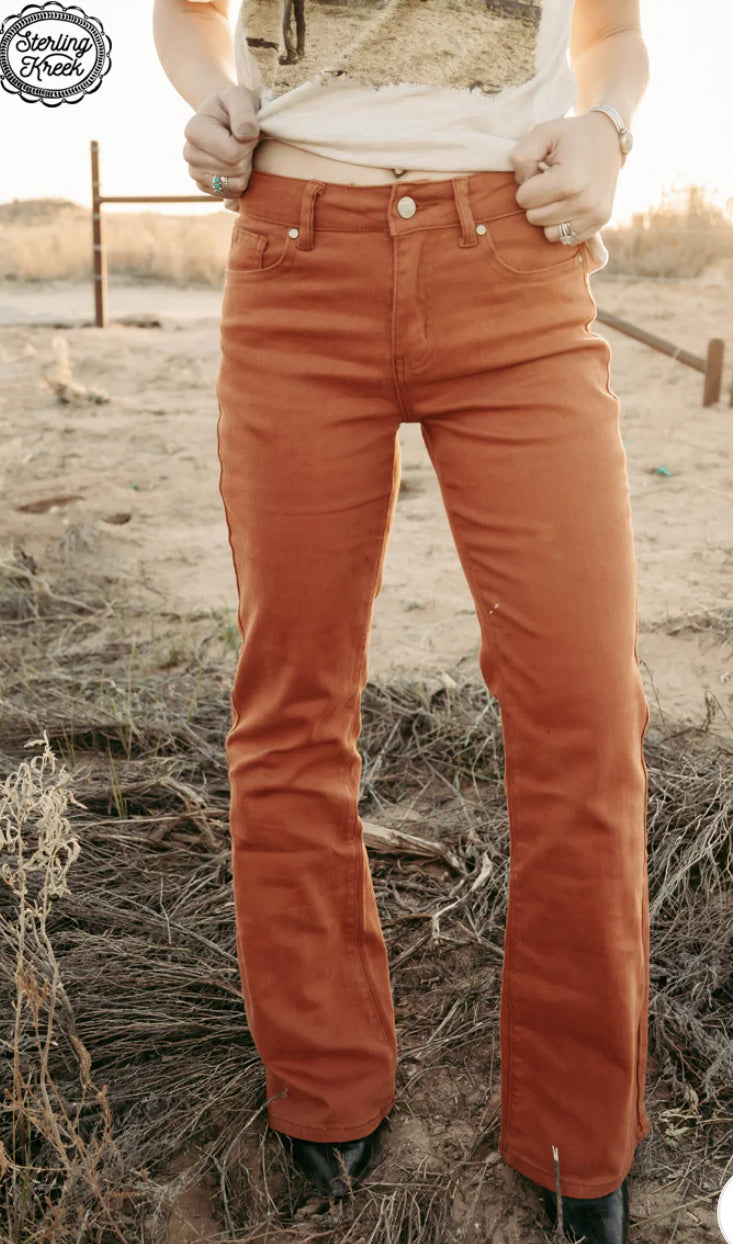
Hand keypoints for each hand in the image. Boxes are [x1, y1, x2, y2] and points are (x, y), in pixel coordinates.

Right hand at [183, 82, 259, 199]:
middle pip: (235, 170)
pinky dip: (241, 181)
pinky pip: (233, 194)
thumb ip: (244, 112)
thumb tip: (245, 136)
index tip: (249, 130)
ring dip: (246, 169)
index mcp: (193, 131)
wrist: (225, 118)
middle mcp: (189, 154)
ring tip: (240, 150)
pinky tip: (236, 163)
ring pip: (236, 185)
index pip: (233, 153)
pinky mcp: (204, 187)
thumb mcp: (240, 97)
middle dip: (248, 156)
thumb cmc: (234, 105)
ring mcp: (195, 173)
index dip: (249, 143)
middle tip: (245, 140)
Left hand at [510, 112, 623, 243]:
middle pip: (534, 218)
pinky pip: (567, 239)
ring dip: (549, 215)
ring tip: (560, 194)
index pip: (524, 199)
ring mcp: (595, 214)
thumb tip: (522, 182)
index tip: (541, 171)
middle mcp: (584, 202)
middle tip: (551, 181)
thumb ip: (522, 155)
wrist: (608, 136)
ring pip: (549, 233)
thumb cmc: (570, 135)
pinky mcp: (601, 221)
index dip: (528, 184)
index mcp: (568, 181)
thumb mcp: (542, 133)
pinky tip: (569, 205)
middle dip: (537, 200)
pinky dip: (563, 224)